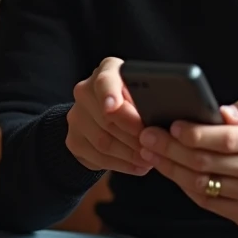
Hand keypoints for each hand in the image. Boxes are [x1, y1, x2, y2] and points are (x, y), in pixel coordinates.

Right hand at [65, 57, 150, 175]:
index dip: (109, 95)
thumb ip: (149, 98)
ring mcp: (76, 116)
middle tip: (154, 145)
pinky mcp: (74, 140)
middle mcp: (85, 90)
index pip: (104, 81)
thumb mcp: (144, 92)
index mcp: (107, 71)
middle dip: (134, 135)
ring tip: (150, 159)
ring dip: (130, 153)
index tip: (113, 109)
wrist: (103, 113)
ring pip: (103, 140)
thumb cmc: (136, 99)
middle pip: (107, 117)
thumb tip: (164, 117)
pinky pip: (97, 157)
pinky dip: (121, 164)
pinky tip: (138, 166)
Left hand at [138, 93, 237, 229]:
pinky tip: (172, 171)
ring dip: (171, 168)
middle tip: (148, 136)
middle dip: (171, 148)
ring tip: (151, 152)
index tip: (172, 125)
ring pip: (202, 184)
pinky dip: (185, 186)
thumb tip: (222, 113)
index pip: (226, 139)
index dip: (195, 133)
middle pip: (207, 162)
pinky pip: (208, 202)